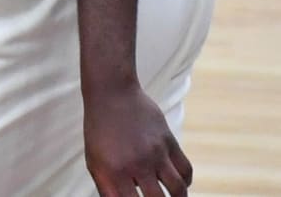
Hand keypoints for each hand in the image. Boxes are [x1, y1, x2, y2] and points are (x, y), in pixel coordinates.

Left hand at [84, 82, 192, 196]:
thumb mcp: (94, 160)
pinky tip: (178, 185)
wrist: (111, 93)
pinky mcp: (169, 141)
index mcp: (113, 171)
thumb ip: (107, 189)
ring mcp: (155, 152)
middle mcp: (136, 164)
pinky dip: (185, 183)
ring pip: (178, 190)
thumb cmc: (100, 130)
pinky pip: (186, 170)